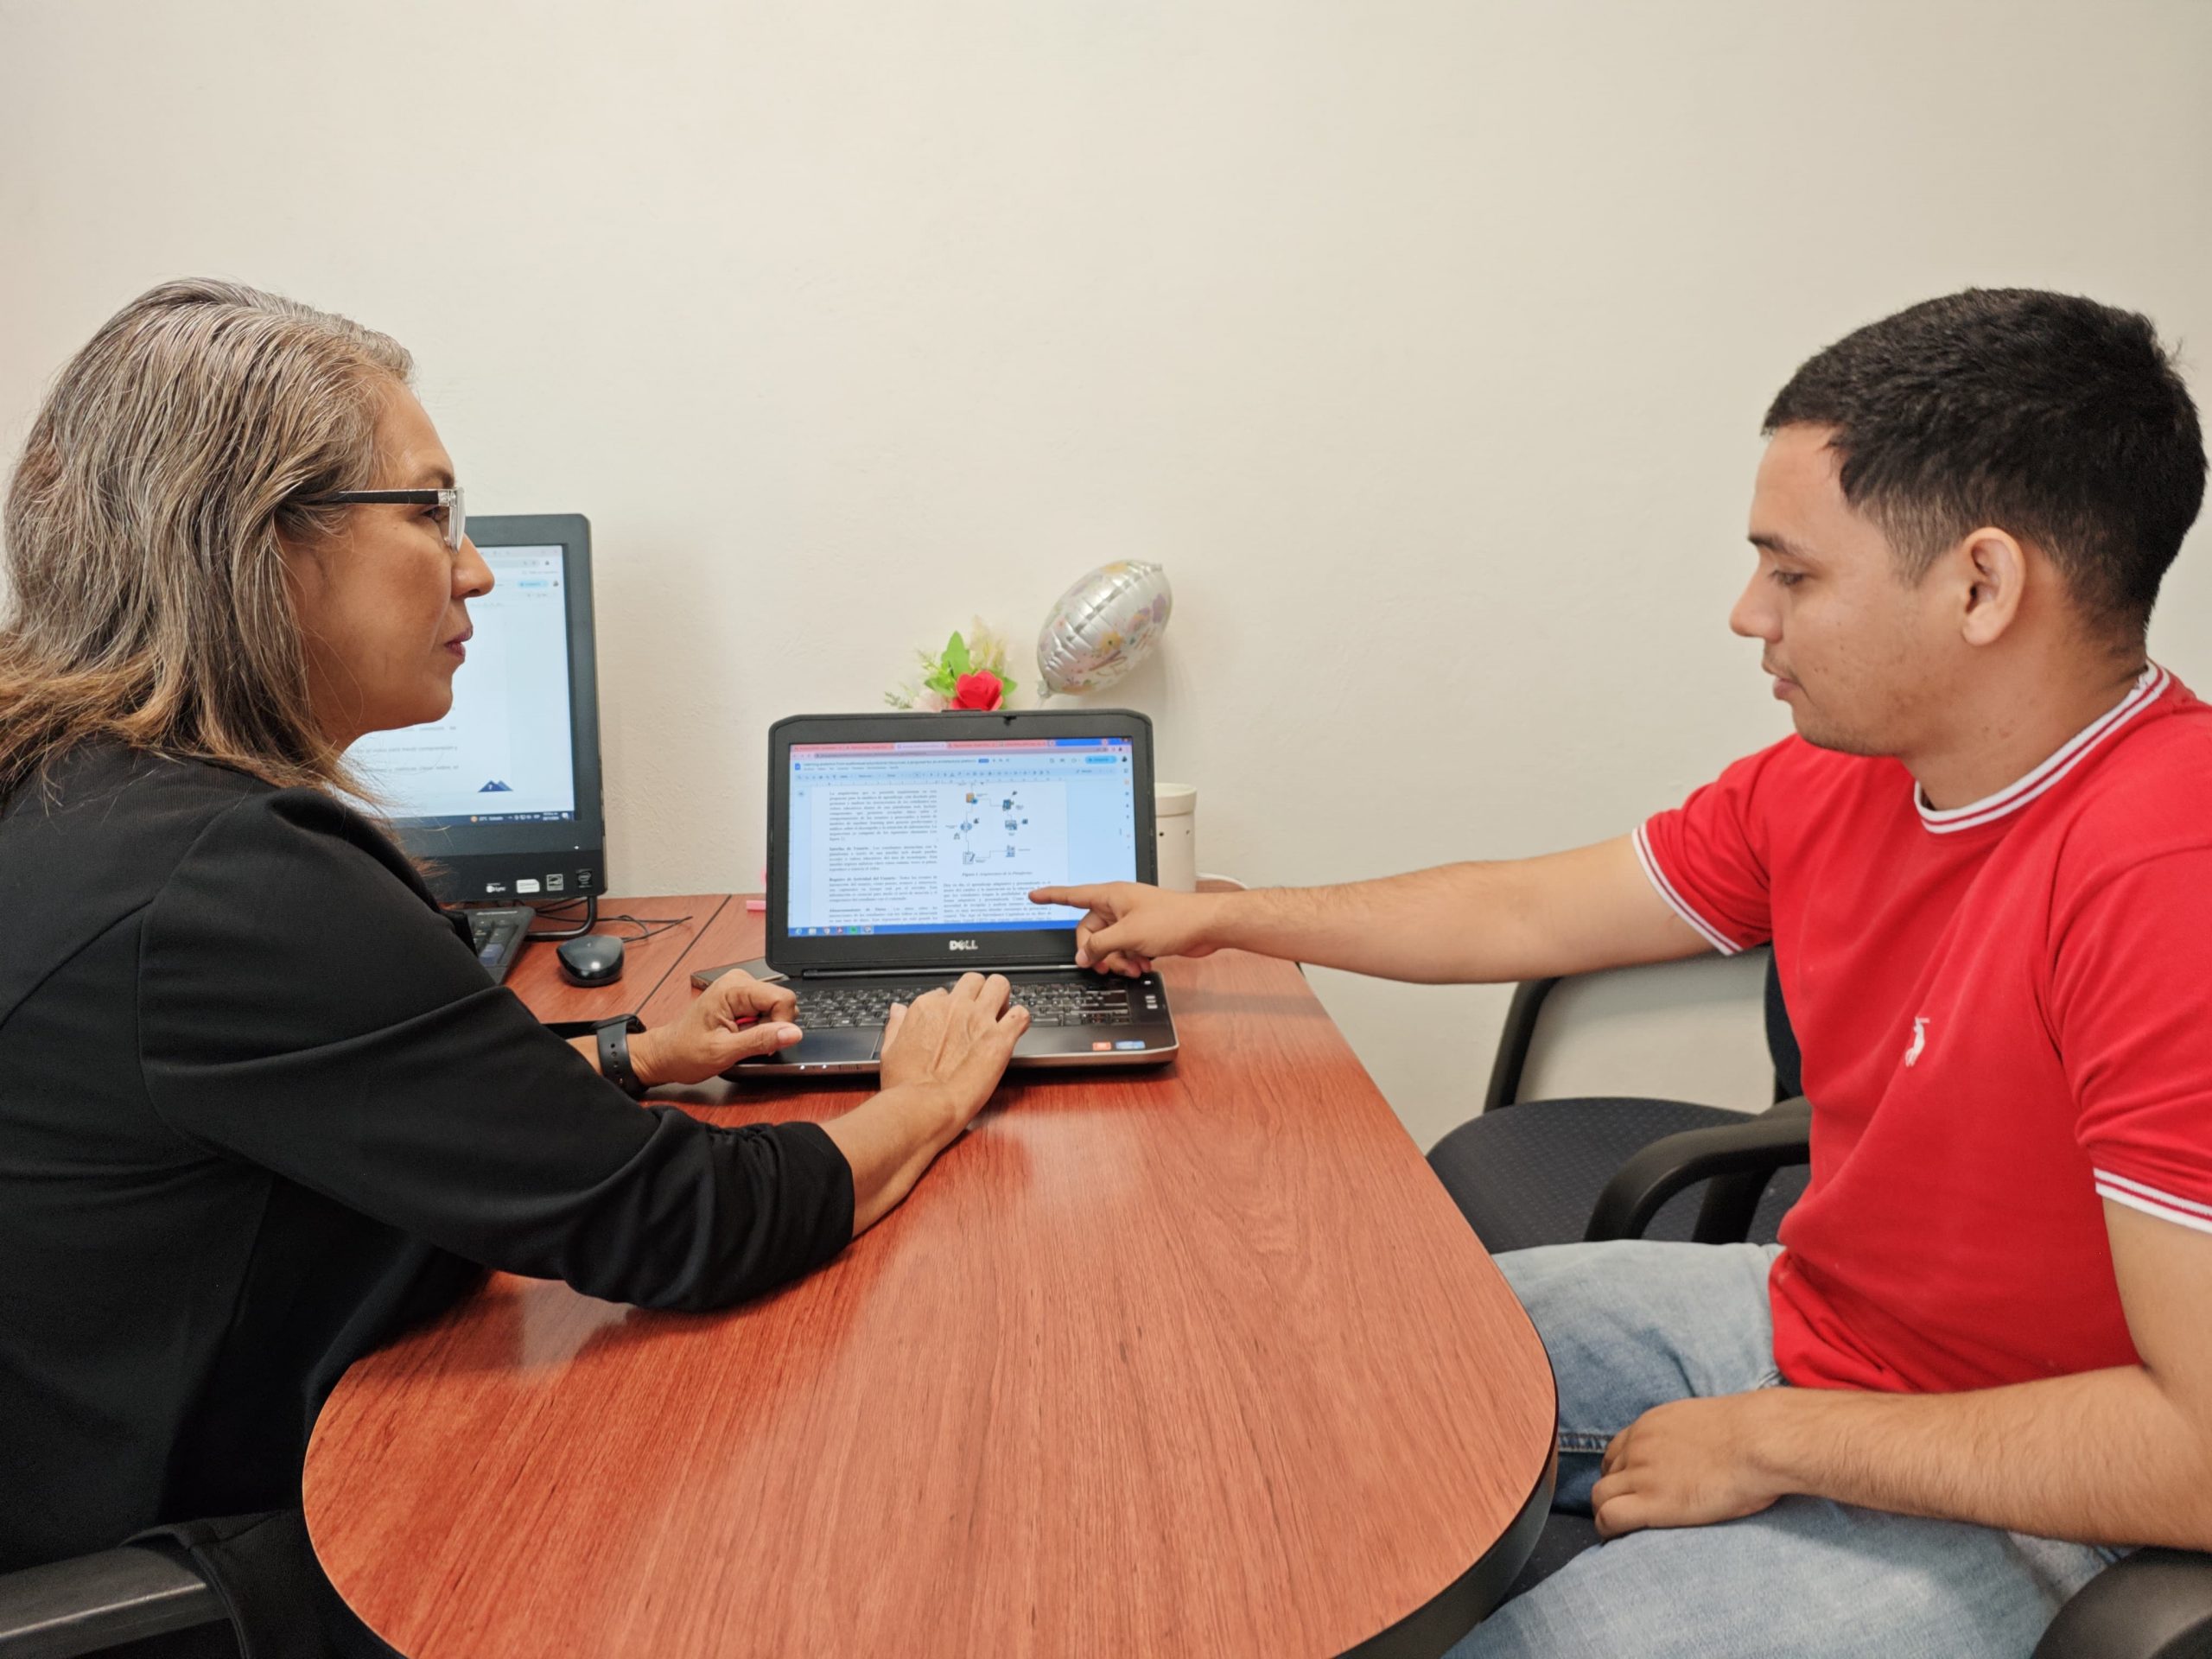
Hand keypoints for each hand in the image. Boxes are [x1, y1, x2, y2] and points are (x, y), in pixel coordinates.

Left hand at [634, 971, 802, 1085]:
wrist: (666, 1054)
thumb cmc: (686, 1052)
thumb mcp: (724, 1051)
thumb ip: (761, 1040)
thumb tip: (793, 1033)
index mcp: (733, 988)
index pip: (782, 998)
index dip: (781, 1024)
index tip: (764, 1042)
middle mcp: (739, 981)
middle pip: (781, 1002)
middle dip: (772, 1027)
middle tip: (746, 1041)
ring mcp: (741, 989)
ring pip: (776, 1008)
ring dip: (765, 1029)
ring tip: (740, 1038)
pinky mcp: (742, 999)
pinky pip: (766, 1012)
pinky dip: (758, 1028)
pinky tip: (740, 1034)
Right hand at [876, 972, 1029, 1135]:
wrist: (924, 1107)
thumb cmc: (905, 1086)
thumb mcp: (889, 1050)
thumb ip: (896, 1025)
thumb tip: (898, 1010)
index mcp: (927, 1008)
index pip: (945, 993)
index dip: (953, 1008)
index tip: (955, 1022)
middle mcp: (954, 1007)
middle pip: (974, 981)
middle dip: (979, 993)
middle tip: (981, 1012)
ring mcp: (979, 1020)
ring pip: (999, 985)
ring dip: (1001, 997)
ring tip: (1001, 1014)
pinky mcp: (1000, 1038)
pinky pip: (1021, 1014)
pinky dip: (1020, 1020)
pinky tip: (1014, 1031)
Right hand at [1027, 882, 1224, 977]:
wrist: (1205, 926)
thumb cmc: (1174, 919)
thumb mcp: (1128, 935)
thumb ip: (1101, 945)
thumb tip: (1083, 955)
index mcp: (1111, 896)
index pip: (1072, 894)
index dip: (1051, 896)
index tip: (1034, 895)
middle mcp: (1119, 906)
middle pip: (1091, 930)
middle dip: (1097, 951)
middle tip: (1104, 965)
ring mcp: (1131, 919)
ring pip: (1109, 943)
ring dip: (1117, 959)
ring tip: (1132, 968)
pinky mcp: (1144, 933)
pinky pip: (1125, 948)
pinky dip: (1130, 959)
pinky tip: (1143, 965)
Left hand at [1591, 1393, 1789, 1539]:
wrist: (1758, 1441)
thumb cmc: (1751, 1435)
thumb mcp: (1708, 1425)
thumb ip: (1691, 1437)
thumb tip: (1705, 1453)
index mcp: (1651, 1424)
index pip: (1616, 1450)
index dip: (1620, 1474)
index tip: (1632, 1490)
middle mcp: (1639, 1446)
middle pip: (1606, 1474)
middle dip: (1614, 1494)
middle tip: (1630, 1514)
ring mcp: (1642, 1473)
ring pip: (1600, 1496)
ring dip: (1607, 1513)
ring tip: (1622, 1531)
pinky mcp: (1653, 1501)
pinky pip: (1610, 1516)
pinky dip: (1608, 1529)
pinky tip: (1618, 1538)